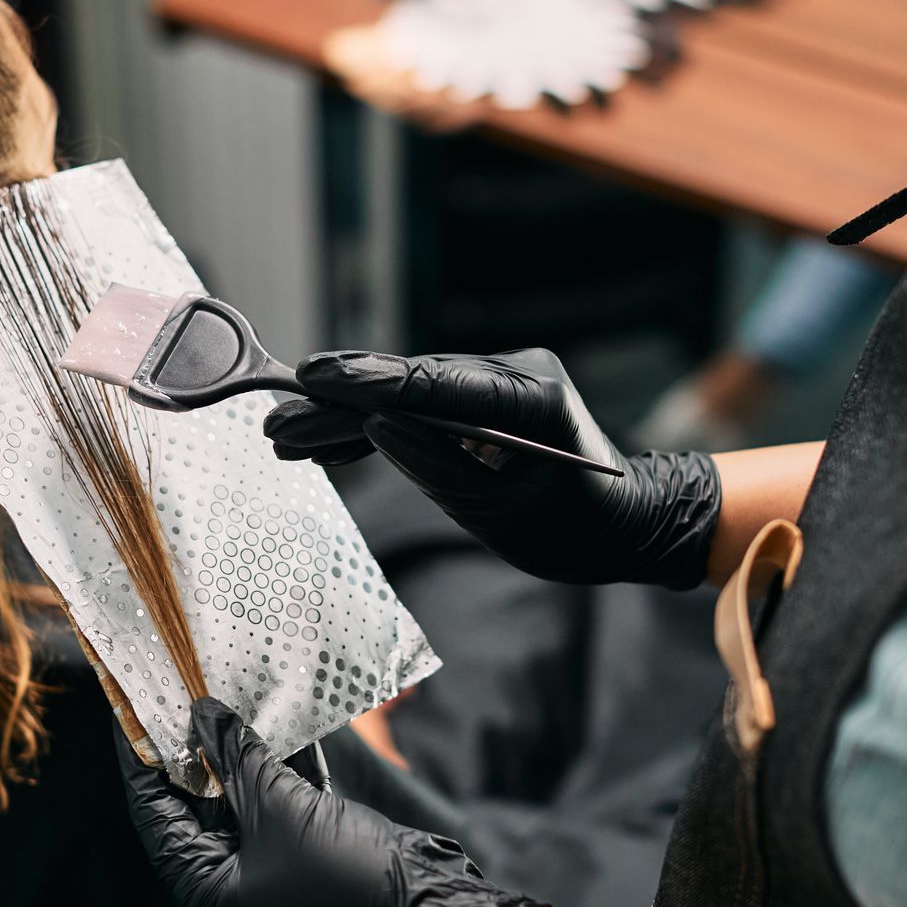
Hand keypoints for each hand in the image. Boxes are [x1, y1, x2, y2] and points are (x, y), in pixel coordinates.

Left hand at [117, 697, 544, 906]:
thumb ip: (235, 757)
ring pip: (236, 796)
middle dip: (189, 747)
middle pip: (193, 804)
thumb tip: (201, 713)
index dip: (141, 760)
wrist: (423, 903)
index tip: (132, 711)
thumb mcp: (279, 807)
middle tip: (175, 691)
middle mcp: (229, 881)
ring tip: (216, 692)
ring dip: (232, 749)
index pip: (155, 815)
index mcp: (207, 889)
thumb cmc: (341, 871)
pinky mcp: (301, 847)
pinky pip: (273, 799)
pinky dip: (271, 763)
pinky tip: (267, 716)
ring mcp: (266, 865)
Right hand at [263, 347, 721, 587]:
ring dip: (347, 417)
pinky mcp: (485, 399)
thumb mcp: (506, 518)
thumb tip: (377, 431)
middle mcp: (514, 373)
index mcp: (530, 398)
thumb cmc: (578, 532)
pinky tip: (328, 442)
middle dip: (339, 404)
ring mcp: (500, 381)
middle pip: (410, 385)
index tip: (311, 377)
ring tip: (285, 436)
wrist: (629, 524)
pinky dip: (377, 427)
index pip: (434, 383)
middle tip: (277, 421)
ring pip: (408, 395)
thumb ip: (439, 470)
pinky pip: (422, 408)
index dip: (367, 381)